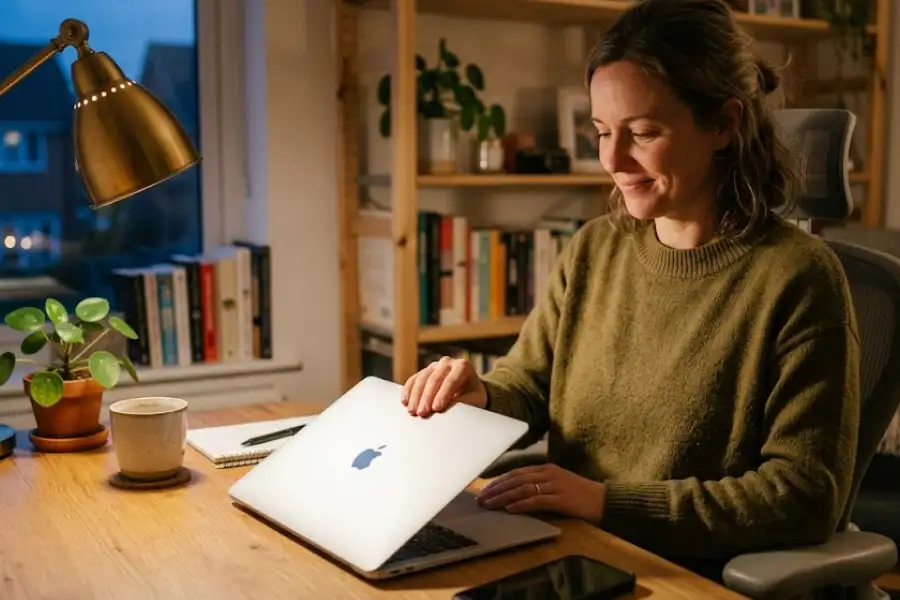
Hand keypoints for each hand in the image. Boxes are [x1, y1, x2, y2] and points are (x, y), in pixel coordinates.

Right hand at [402, 356, 487, 416]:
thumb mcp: (474, 399)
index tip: (437, 409)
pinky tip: (405, 402)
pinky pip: (413, 379)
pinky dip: (408, 391)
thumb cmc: (474, 395)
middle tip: (422, 413)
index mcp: (463, 366)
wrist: (470, 390)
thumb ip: (463, 401)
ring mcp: (434, 365)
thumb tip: (448, 407)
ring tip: (412, 411)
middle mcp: (447, 362)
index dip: (443, 395)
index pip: (451, 380)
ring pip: (422, 378)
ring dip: (416, 396)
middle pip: (434, 379)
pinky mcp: (424, 371)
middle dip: (427, 397)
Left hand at [477, 463, 605, 521]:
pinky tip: (510, 509)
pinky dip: (521, 505)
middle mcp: (548, 474)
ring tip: (490, 504)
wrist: (602, 499)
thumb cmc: (579, 493)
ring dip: (504, 497)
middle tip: (482, 498)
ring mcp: (554, 486)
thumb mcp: (558, 482)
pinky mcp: (560, 499)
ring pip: (522, 489)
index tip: (486, 488)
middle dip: (497, 489)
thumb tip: (516, 492)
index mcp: (546, 468)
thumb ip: (539, 484)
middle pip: (516, 479)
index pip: (517, 472)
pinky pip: (536, 501)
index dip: (500, 480)